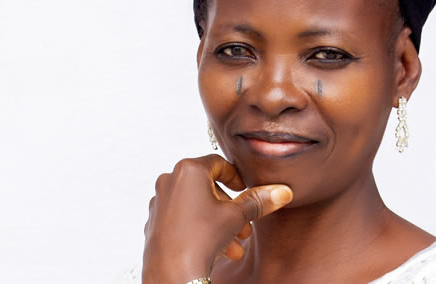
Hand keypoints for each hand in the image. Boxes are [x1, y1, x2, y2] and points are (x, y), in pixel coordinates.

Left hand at [142, 154, 292, 283]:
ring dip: (219, 222)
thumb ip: (258, 201)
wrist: (173, 273)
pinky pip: (183, 220)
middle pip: (207, 187)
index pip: (218, 163)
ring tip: (235, 243)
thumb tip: (281, 191)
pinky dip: (200, 229)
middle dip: (229, 208)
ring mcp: (159, 202)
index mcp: (188, 170)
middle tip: (243, 224)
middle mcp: (169, 181)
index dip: (235, 176)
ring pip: (196, 206)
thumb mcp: (237, 216)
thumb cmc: (201, 239)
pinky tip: (217, 248)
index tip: (244, 189)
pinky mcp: (155, 222)